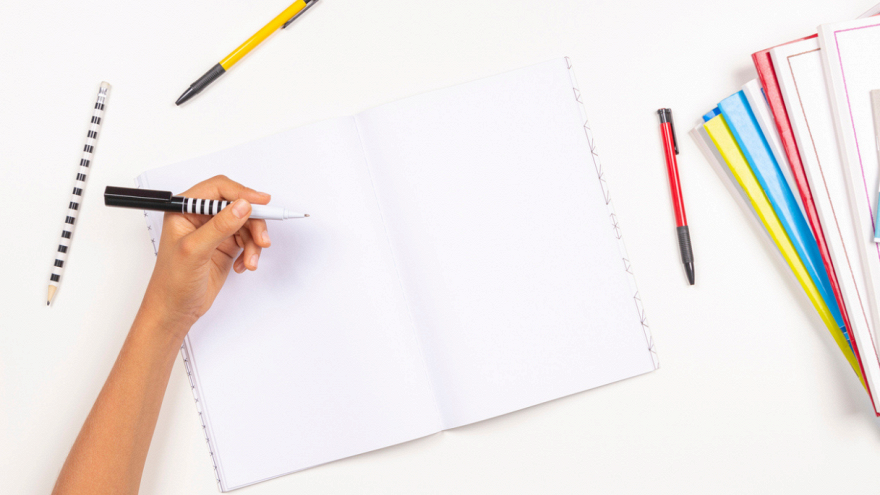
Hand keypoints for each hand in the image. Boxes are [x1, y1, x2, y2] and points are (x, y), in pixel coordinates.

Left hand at [138, 175, 271, 338]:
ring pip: (246, 223)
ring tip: (251, 260)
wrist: (175, 311)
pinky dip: (251, 252)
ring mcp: (214, 232)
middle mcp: (200, 217)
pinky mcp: (225, 246)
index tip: (261, 202)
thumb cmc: (172, 283)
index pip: (218, 189)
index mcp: (184, 210)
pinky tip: (244, 265)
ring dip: (254, 241)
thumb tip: (242, 206)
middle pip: (238, 205)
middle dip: (253, 222)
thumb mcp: (195, 251)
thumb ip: (220, 226)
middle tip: (262, 238)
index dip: (242, 193)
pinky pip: (248, 240)